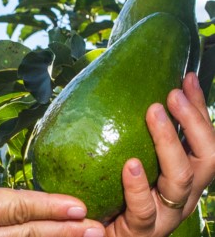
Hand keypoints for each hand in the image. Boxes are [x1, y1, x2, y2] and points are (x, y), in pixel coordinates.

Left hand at [106, 72, 214, 235]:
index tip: (187, 77)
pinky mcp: (142, 231)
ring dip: (169, 141)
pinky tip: (130, 165)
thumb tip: (120, 90)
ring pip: (181, 178)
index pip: (203, 138)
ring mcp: (165, 215)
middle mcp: (183, 195)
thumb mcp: (122, 160)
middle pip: (209, 157)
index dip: (198, 108)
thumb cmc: (109, 197)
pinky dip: (137, 186)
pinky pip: (144, 209)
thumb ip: (127, 135)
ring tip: (154, 112)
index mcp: (184, 176)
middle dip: (195, 121)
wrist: (95, 236)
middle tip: (171, 93)